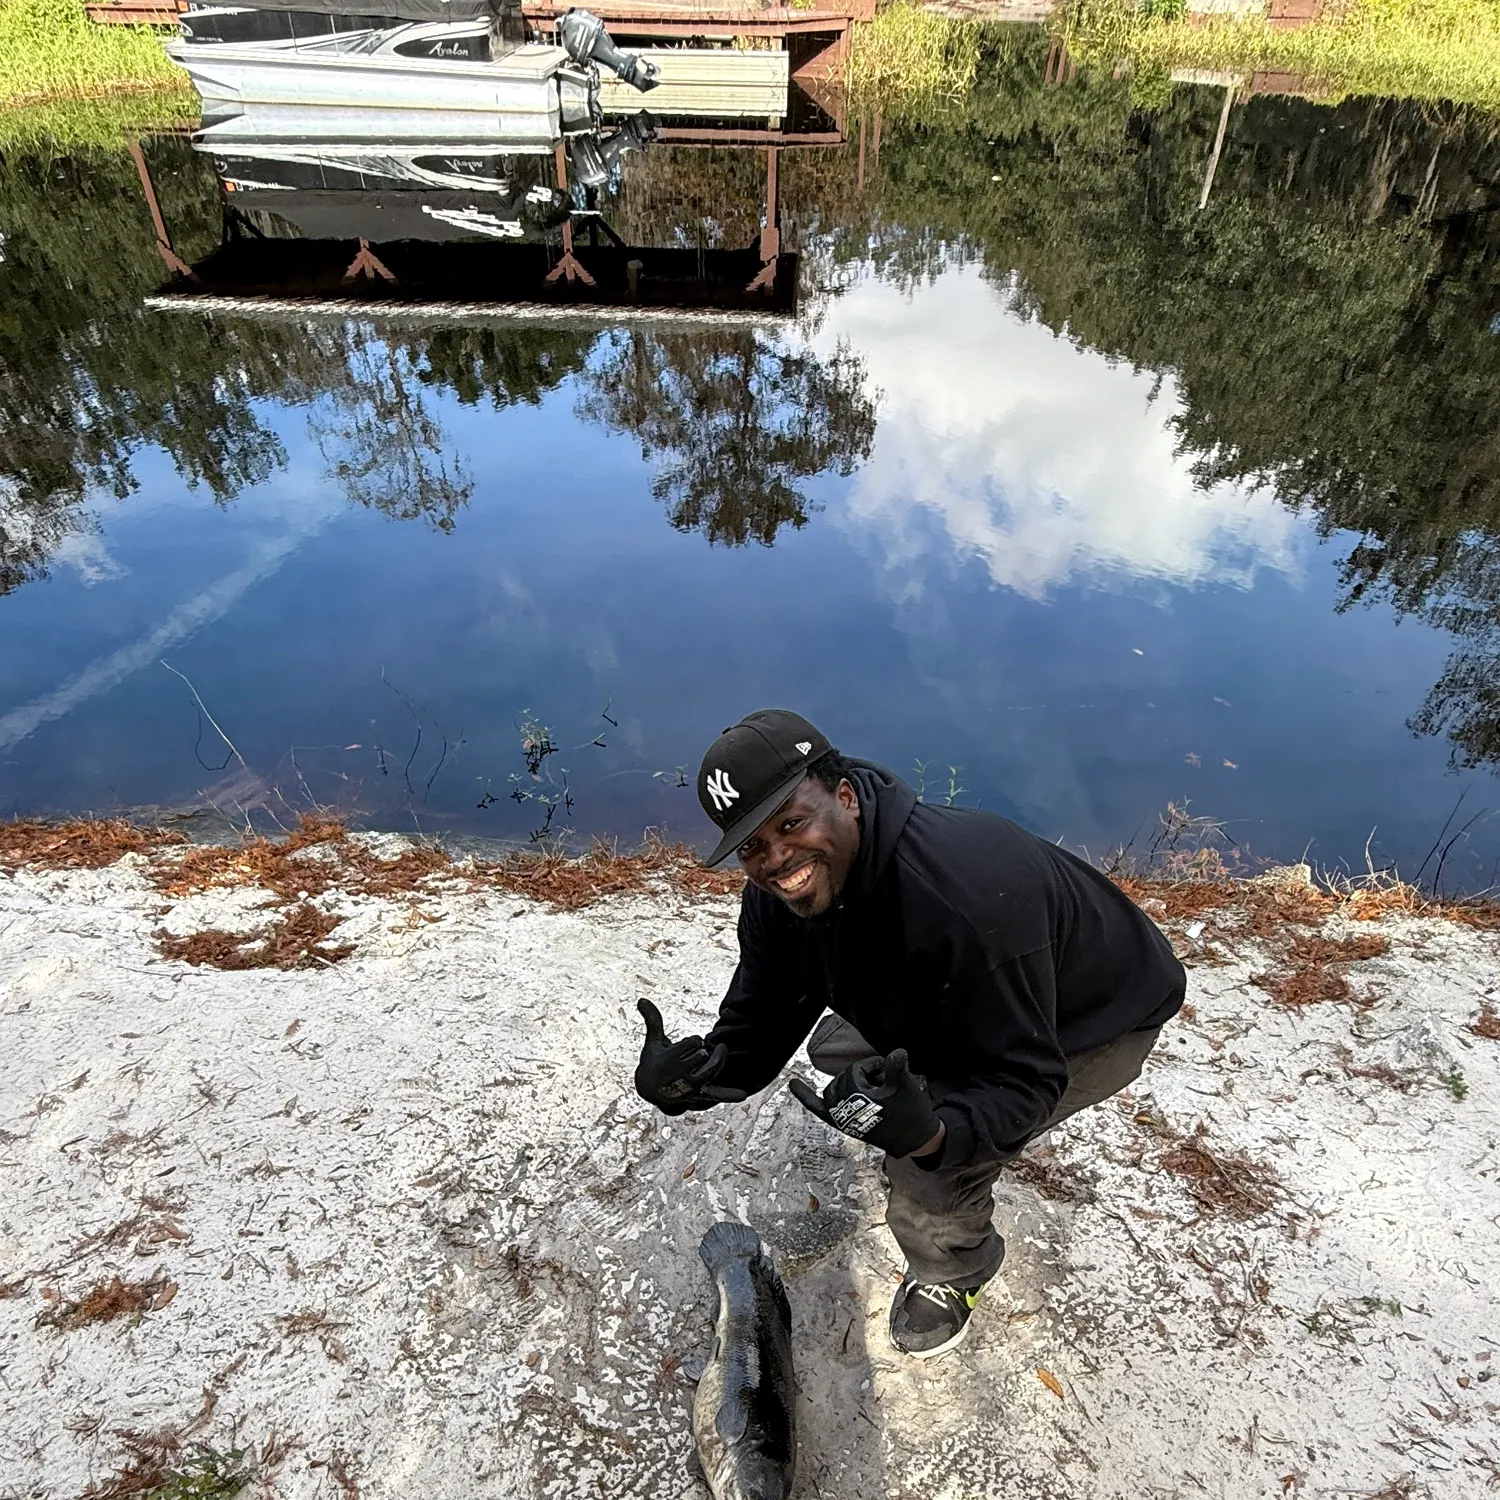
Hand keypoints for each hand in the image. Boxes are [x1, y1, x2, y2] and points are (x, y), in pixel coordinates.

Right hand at [634, 998, 746, 1115]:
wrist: (650, 1090)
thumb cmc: (654, 1060)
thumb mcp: (653, 1041)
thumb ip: (653, 1020)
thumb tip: (641, 999)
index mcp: (668, 1060)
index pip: (692, 1043)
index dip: (694, 1040)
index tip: (687, 1045)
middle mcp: (679, 1075)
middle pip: (702, 1055)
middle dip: (703, 1051)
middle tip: (696, 1055)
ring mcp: (690, 1087)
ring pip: (711, 1069)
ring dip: (717, 1060)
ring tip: (719, 1052)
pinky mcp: (698, 1095)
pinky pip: (715, 1095)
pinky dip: (728, 1095)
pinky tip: (742, 1094)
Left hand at [788, 1048, 940, 1157]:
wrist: (913, 1139)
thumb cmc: (911, 1111)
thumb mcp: (906, 1086)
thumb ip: (897, 1068)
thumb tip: (896, 1052)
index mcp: (857, 1100)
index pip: (855, 1071)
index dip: (874, 1067)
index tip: (888, 1075)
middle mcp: (844, 1111)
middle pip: (843, 1078)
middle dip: (863, 1076)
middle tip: (884, 1086)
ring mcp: (840, 1117)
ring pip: (834, 1088)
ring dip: (849, 1084)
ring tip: (873, 1091)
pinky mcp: (841, 1123)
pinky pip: (818, 1107)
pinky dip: (806, 1096)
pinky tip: (793, 1085)